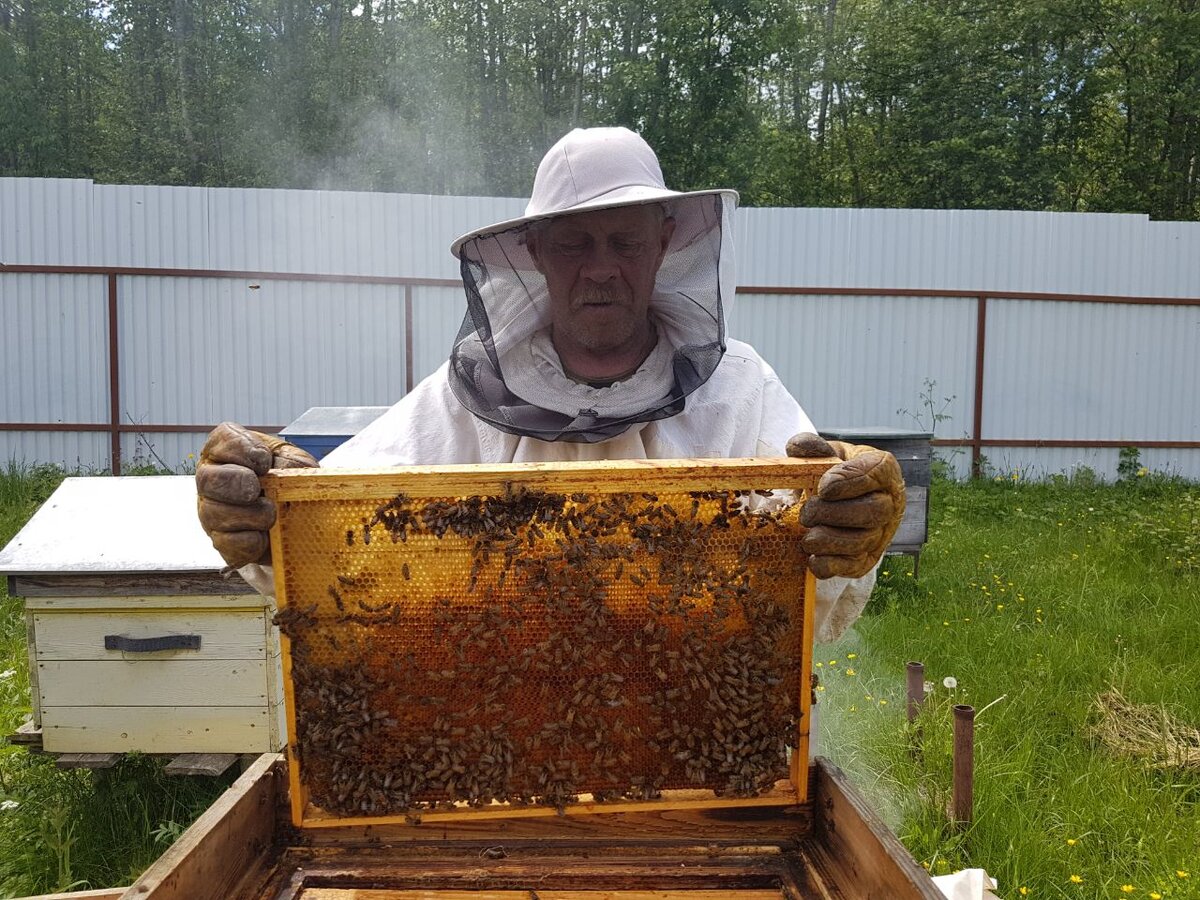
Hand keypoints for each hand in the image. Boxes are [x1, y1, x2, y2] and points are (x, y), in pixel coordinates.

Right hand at [196, 422, 317, 567]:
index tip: (265, 462)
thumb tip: (284, 472)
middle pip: (208, 479)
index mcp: (228, 451)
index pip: (223, 439)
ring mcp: (212, 512)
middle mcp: (213, 480)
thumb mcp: (296, 466)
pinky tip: (265, 536)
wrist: (297, 522)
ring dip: (250, 514)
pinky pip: (227, 543)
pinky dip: (251, 541)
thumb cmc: (290, 484)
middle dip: (237, 482)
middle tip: (258, 489)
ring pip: (214, 513)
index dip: (243, 449)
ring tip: (271, 514)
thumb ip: (291, 463)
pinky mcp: (221, 542)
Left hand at [786, 432, 904, 578]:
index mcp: (883, 470)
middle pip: (873, 511)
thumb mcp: (829, 453)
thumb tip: (797, 448)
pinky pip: (854, 567)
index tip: (823, 487)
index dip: (849, 481)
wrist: (843, 501)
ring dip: (830, 540)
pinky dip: (831, 565)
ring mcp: (880, 533)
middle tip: (807, 513)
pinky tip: (812, 557)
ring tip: (807, 536)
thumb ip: (813, 448)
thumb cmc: (836, 473)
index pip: (875, 473)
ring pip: (864, 541)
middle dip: (834, 514)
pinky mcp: (866, 559)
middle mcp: (889, 503)